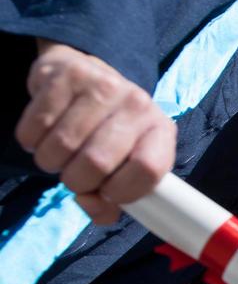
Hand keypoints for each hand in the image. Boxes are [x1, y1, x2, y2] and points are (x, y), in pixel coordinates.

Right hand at [17, 41, 174, 219]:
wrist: (86, 76)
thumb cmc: (107, 132)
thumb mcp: (124, 164)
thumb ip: (113, 199)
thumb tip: (95, 209)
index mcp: (160, 130)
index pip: (148, 169)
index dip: (121, 192)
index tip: (107, 193)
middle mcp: (137, 104)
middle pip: (97, 162)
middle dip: (77, 181)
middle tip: (75, 174)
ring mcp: (102, 84)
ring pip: (62, 146)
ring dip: (51, 162)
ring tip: (59, 154)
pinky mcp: (66, 74)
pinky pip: (36, 126)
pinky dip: (31, 141)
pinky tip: (43, 135)